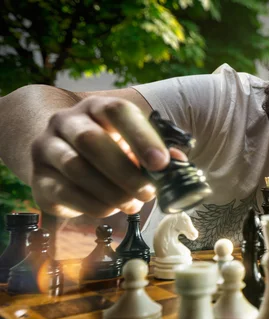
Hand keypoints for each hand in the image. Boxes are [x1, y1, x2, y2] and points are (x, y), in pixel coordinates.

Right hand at [30, 96, 183, 217]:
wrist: (62, 154)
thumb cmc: (110, 148)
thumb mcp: (134, 144)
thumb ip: (157, 152)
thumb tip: (179, 163)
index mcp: (96, 107)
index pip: (117, 111)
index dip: (142, 137)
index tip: (162, 164)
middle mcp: (66, 122)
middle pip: (91, 140)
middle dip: (125, 172)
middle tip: (149, 193)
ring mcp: (47, 148)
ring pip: (76, 168)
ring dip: (110, 192)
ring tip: (133, 204)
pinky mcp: (38, 178)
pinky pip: (64, 193)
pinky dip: (93, 205)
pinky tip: (111, 209)